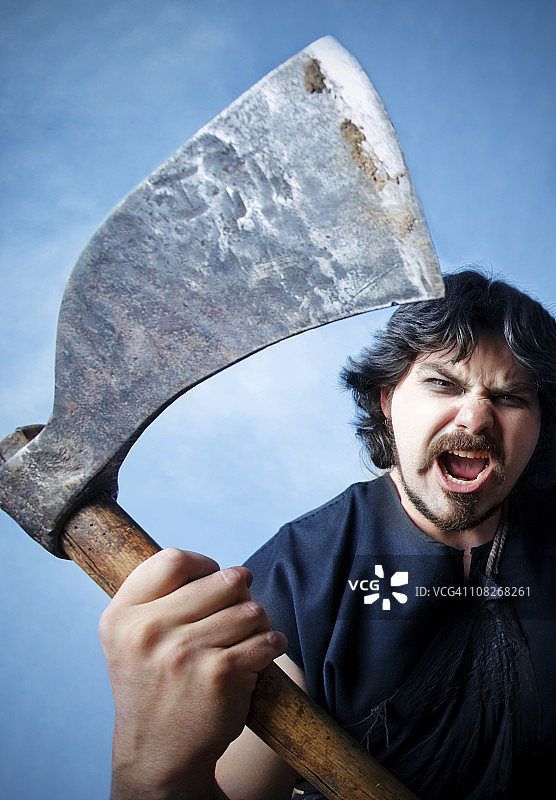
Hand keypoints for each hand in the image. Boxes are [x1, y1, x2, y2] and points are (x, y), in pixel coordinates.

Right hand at [98, 548, 286, 798]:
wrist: (159, 756)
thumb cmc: (152, 688)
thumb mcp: (130, 640)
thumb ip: (158, 598)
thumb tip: (216, 567)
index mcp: (122, 617)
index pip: (173, 560)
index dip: (203, 564)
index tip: (214, 576)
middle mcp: (149, 631)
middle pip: (221, 580)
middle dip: (240, 592)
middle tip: (240, 607)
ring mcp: (184, 652)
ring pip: (249, 609)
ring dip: (258, 621)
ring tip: (249, 635)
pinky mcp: (220, 673)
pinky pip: (265, 639)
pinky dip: (272, 643)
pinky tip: (264, 651)